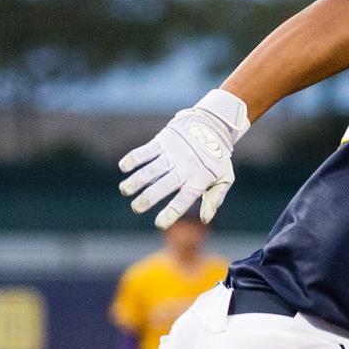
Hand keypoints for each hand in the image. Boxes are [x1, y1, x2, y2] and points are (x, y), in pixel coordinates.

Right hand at [117, 89, 250, 227]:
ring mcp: (173, 153)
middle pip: (163, 186)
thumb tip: (205, 220)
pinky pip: (146, 150)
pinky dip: (134, 158)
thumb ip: (215, 199)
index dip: (171, 213)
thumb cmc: (217, 157)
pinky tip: (123, 167)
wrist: (214, 124)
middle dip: (147, 199)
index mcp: (199, 180)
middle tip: (136, 208)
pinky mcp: (164, 140)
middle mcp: (185, 167)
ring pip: (151, 169)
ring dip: (136, 181)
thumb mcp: (225, 178)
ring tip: (125, 190)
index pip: (183, 201)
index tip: (159, 224)